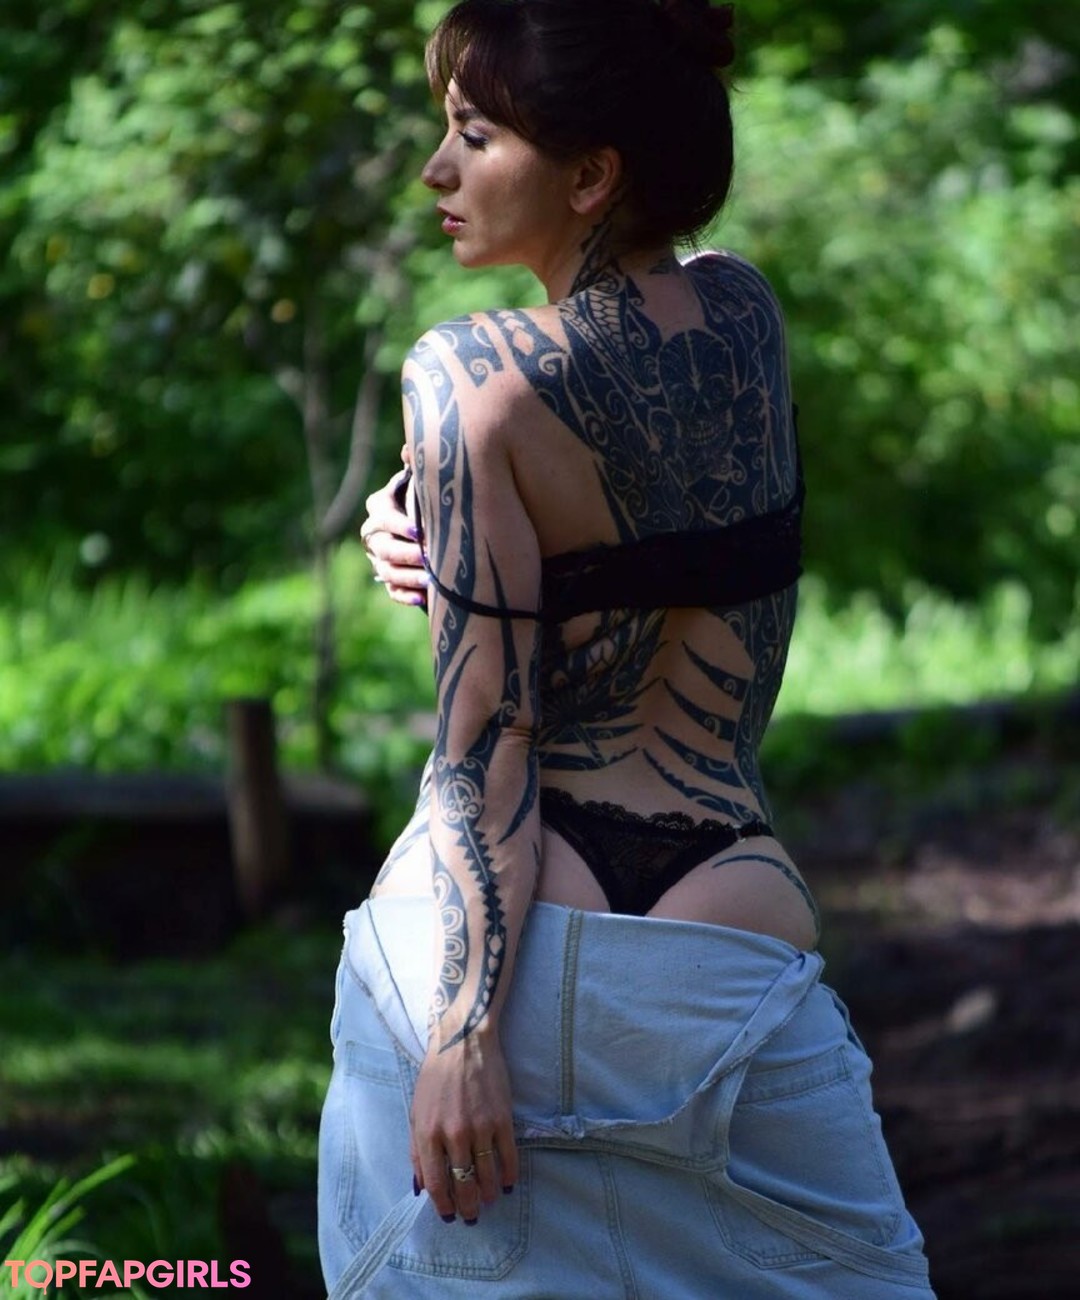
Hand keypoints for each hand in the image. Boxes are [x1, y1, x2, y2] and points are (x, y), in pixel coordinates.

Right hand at [359, 457, 426, 607]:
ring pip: (386, 571)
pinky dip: (406, 595)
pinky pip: (392, 590)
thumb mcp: (421, 479)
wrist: (432, 524)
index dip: (397, 524)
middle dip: (405, 554)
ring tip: (431, 580)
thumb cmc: (426, 497)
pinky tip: (423, 599)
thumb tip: (409, 449)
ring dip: (408, 576)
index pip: (381, 516)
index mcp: (380, 507)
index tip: (418, 530)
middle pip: (382, 547)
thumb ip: (416, 464)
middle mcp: (375, 533)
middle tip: (427, 558)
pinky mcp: (389, 578)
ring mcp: (379, 558)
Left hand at [410, 1035, 518, 1224]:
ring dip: (487, 1195)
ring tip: (487, 1201)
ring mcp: (480, 1126)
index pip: (436, 1183)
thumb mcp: (416, 1113)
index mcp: (428, 1132)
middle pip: (463, 1184)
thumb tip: (421, 1187)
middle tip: (470, 1216)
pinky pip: (508, 1156)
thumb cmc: (435, 1077)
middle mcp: (453, 1133)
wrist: (463, 1042)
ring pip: (487, 1175)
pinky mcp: (502, 1118)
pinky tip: (506, 1184)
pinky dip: (508, 1175)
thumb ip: (416, 1151)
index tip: (448, 1215)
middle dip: (467, 1206)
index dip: (443, 1205)